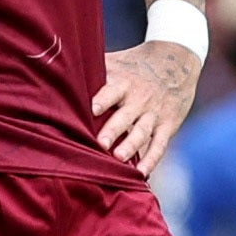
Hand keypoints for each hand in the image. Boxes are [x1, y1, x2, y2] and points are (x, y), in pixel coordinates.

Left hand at [91, 36, 198, 170]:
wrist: (178, 62)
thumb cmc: (136, 65)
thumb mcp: (118, 61)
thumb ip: (93, 67)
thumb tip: (58, 68)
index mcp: (125, 82)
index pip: (113, 91)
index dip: (103, 100)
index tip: (92, 109)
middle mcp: (139, 99)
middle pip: (125, 116)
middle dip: (113, 130)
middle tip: (100, 143)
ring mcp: (154, 114)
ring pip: (141, 133)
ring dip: (130, 146)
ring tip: (118, 158)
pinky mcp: (167, 125)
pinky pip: (160, 145)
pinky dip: (151, 160)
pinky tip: (141, 173)